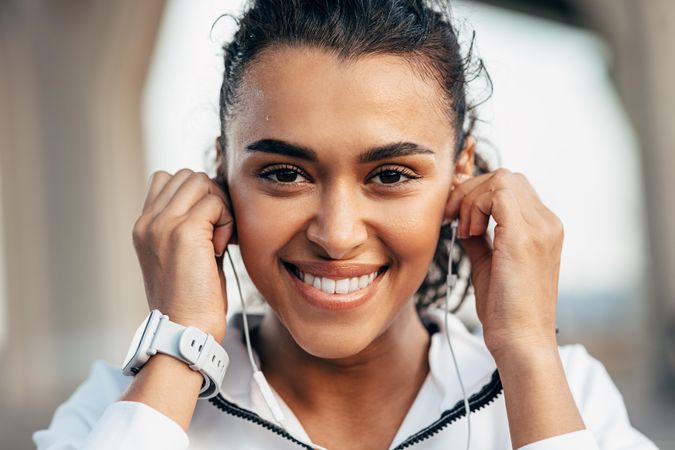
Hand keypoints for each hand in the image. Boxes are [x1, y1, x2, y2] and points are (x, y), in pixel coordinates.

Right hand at [132, 169, 234, 341]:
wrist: (185, 331)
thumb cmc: (191, 299)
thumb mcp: (183, 255)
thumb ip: (190, 226)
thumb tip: (214, 201)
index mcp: (144, 227)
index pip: (166, 179)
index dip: (194, 195)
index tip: (207, 226)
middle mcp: (148, 221)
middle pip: (187, 175)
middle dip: (210, 197)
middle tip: (218, 231)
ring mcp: (163, 224)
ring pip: (200, 181)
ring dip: (219, 205)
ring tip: (219, 239)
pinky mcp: (184, 232)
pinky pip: (215, 202)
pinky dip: (226, 221)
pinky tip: (222, 248)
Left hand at [444, 168, 563, 358]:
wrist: (521, 341)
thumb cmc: (505, 310)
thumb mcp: (487, 263)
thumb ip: (479, 236)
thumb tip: (461, 218)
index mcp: (543, 228)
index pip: (509, 187)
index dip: (476, 194)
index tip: (454, 216)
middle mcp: (548, 223)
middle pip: (506, 176)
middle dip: (471, 191)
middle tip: (452, 218)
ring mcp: (542, 227)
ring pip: (502, 179)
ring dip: (472, 199)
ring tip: (463, 230)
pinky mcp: (527, 236)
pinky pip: (499, 193)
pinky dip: (475, 206)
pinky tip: (469, 233)